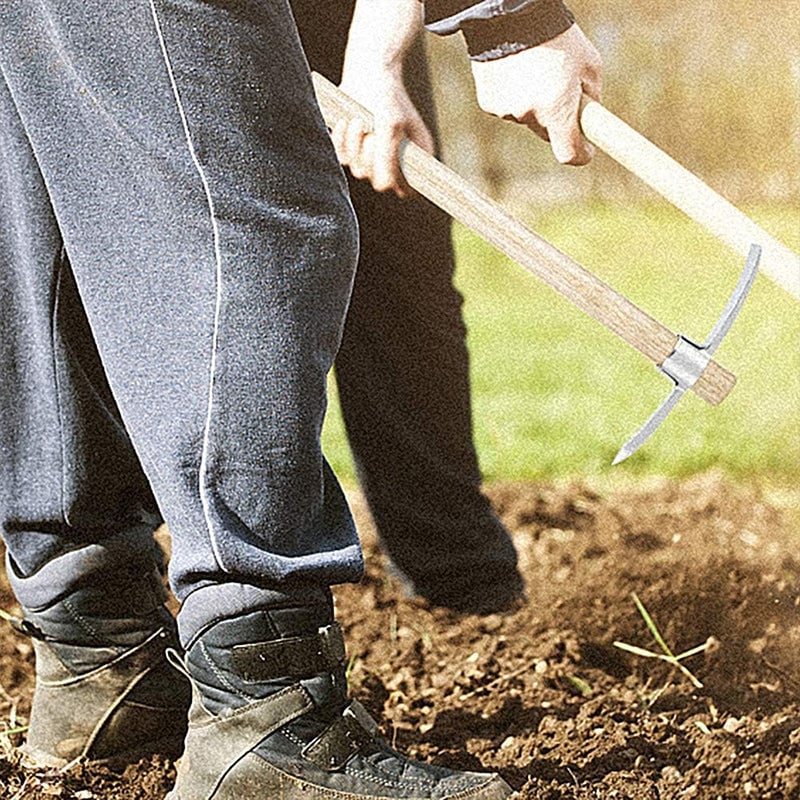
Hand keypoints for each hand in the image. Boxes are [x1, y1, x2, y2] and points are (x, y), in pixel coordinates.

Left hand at [331, 74, 434, 198]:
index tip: (388, 165)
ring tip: (359, 120)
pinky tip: (348, 120)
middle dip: (372, 156)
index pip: (408, 190)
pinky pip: (342, 158)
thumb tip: (385, 187)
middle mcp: (395, 160)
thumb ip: (388, 158)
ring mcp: (373, 156)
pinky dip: (343, 139)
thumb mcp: (391, 127)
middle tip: (372, 132)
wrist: (367, 70)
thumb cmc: (386, 96)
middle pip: (378, 182)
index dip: (397, 182)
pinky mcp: (352, 149)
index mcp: (415, 156)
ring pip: (358, 170)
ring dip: (355, 143)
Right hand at [470, 24, 601, 165]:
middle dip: (556, 118)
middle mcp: (530, 115)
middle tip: (559, 91)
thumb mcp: (589, 64)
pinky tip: (515, 71)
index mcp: (557, 108)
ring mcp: (507, 110)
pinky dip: (513, 95)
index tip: (586, 150)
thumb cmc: (558, 37)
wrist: (513, 15)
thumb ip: (592, 97)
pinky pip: (507, 107)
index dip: (581, 154)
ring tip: (534, 70)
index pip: (569, 153)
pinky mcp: (489, 103)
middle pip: (547, 132)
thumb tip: (588, 119)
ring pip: (526, 117)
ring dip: (533, 103)